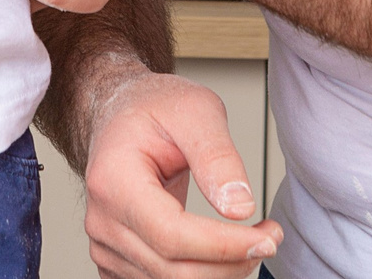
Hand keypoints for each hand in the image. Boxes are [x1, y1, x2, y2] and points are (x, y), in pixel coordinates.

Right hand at [82, 66, 279, 278]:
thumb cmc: (152, 109)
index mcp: (113, 180)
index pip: (171, 235)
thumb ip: (218, 157)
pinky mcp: (116, 261)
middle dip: (231, 263)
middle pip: (172, 270)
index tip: (266, 238)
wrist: (120, 116)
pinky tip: (221, 254)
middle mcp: (102, 220)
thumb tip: (240, 208)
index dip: (223, 247)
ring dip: (220, 272)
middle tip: (269, 239)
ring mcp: (104, 245)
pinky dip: (199, 275)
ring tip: (249, 240)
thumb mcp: (196, 110)